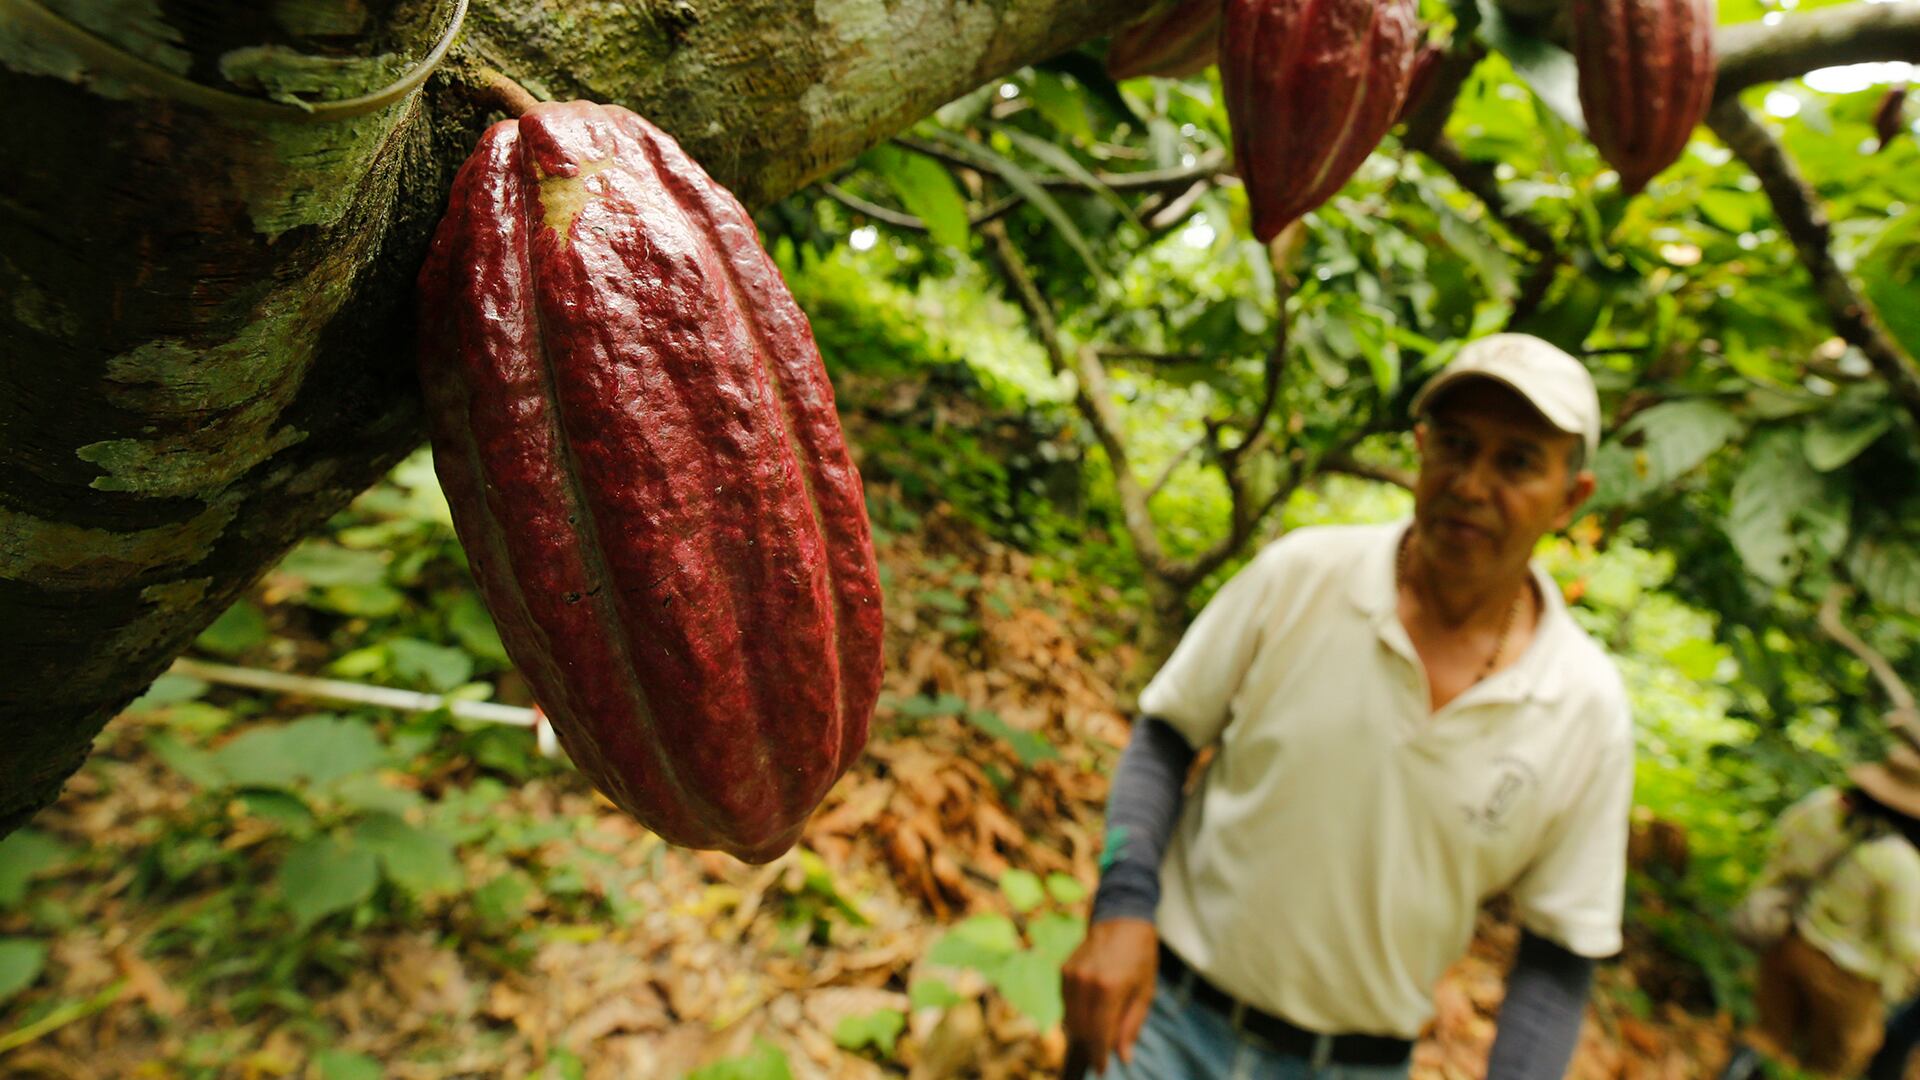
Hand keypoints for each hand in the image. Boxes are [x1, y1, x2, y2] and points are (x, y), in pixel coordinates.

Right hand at [1060, 917, 1158, 1077]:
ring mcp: (1071, 975)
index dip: (1100, 1056)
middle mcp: (1086, 982)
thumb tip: (1123, 1057)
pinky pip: (1066, 1003)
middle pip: (1081, 1030)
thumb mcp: (1145, 992)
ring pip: (1070, 1019)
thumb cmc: (1140, 955)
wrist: (1122, 918)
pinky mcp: (1063, 971)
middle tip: (1104, 1050)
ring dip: (1082, 1030)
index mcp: (1110, 988)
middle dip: (1092, 1045)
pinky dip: (1076, 1013)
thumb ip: (1131, 1025)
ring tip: (1100, 1028)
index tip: (1102, 1070)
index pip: (1099, 1034)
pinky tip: (1091, 1010)